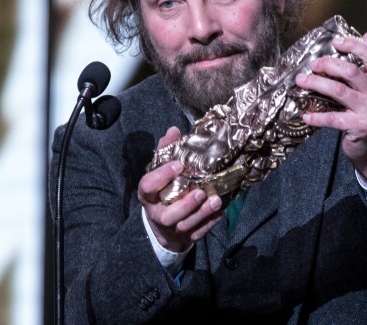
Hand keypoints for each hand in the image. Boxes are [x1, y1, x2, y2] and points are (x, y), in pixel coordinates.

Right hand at [137, 127, 223, 251]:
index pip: (148, 186)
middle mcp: (157, 213)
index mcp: (148, 195)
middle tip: (200, 191)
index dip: (161, 176)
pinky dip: (209, 223)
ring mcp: (171, 228)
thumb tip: (174, 130)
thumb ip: (166, 150)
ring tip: (215, 200)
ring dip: (201, 214)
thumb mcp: (160, 169)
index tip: (178, 165)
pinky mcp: (185, 236)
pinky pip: (197, 233)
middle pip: (167, 215)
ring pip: (184, 226)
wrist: (163, 222)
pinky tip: (218, 211)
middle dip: (185, 205)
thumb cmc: (163, 188)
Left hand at [295, 32, 366, 186]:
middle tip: (312, 64)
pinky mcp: (358, 127)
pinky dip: (317, 116)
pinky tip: (305, 114)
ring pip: (339, 91)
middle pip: (351, 72)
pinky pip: (333, 119)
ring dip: (317, 84)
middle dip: (328, 65)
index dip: (353, 45)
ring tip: (301, 81)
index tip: (335, 41)